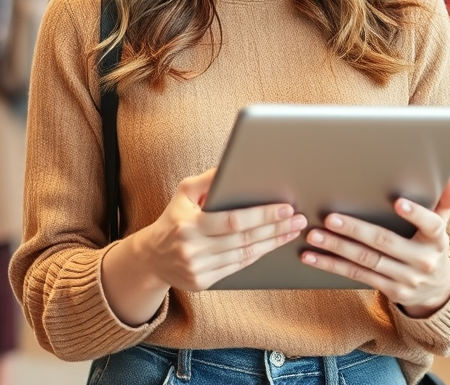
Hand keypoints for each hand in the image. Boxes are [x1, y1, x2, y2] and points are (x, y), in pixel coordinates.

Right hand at [130, 168, 307, 291]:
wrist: (150, 258)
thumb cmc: (173, 219)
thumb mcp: (183, 194)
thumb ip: (206, 180)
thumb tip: (229, 166)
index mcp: (189, 224)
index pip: (232, 221)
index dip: (261, 215)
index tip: (285, 208)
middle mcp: (193, 249)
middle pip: (243, 239)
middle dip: (275, 228)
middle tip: (299, 219)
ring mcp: (197, 269)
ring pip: (244, 255)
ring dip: (272, 243)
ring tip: (292, 231)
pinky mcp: (202, 283)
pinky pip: (237, 268)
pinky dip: (258, 256)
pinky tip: (272, 245)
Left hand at [299, 175, 449, 317]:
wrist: (438, 290)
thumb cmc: (432, 247)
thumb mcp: (442, 226)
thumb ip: (445, 202)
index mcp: (437, 239)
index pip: (430, 225)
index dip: (415, 214)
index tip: (398, 202)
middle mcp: (423, 261)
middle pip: (386, 243)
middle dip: (356, 230)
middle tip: (330, 218)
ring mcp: (406, 279)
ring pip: (367, 261)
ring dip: (337, 248)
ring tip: (315, 236)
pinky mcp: (391, 291)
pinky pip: (357, 276)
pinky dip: (333, 265)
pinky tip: (313, 257)